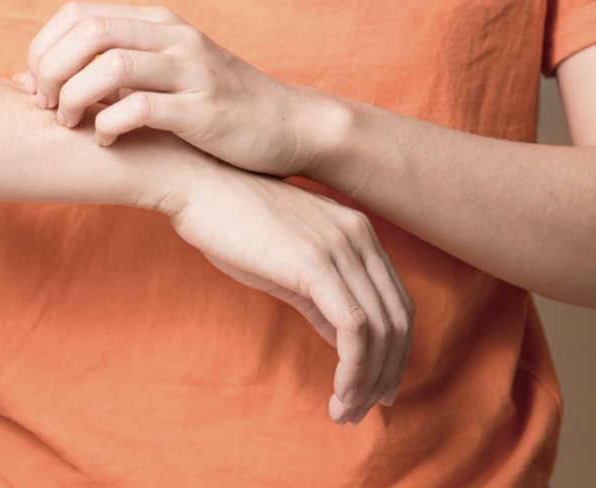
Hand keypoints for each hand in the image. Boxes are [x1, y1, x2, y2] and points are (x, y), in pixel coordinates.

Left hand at [22, 1, 328, 176]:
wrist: (290, 125)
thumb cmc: (214, 107)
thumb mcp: (161, 76)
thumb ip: (106, 74)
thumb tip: (29, 82)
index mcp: (157, 23)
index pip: (77, 14)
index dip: (44, 48)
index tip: (37, 87)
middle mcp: (172, 37)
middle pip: (87, 32)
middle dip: (51, 71)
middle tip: (47, 108)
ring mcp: (190, 70)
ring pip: (110, 66)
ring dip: (76, 97)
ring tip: (71, 124)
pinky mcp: (203, 109)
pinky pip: (142, 108)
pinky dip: (111, 124)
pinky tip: (107, 141)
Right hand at [159, 164, 413, 424]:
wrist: (196, 185)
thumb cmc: (230, 223)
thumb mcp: (287, 262)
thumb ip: (322, 296)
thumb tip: (345, 338)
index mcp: (358, 231)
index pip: (397, 302)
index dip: (394, 352)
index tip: (377, 388)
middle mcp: (361, 236)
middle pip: (399, 319)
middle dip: (386, 374)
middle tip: (360, 411)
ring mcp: (341, 247)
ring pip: (381, 330)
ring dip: (367, 381)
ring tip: (344, 412)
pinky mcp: (316, 263)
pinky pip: (354, 328)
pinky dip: (353, 368)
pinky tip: (337, 392)